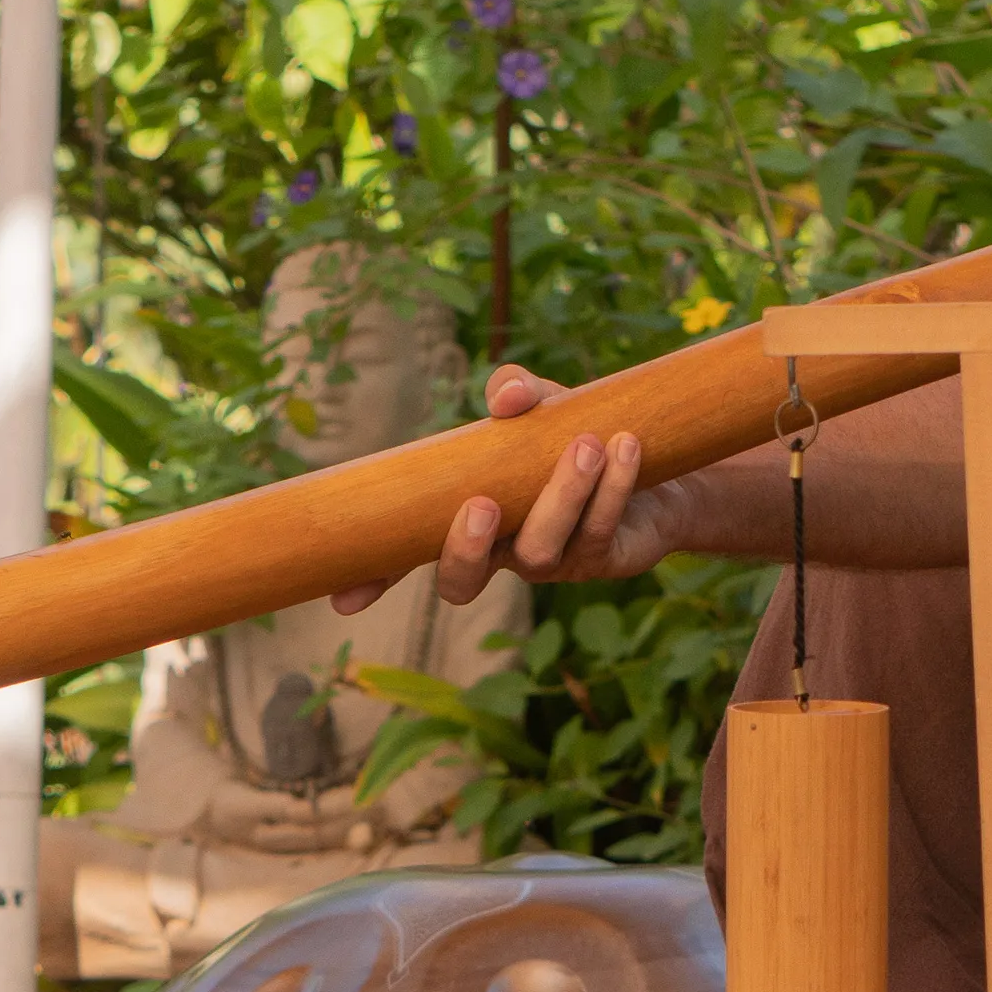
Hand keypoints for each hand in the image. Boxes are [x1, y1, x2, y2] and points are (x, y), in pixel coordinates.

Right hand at [331, 363, 675, 611]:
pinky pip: (600, 531)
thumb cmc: (572, 434)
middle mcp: (501, 550)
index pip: (408, 555)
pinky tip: (624, 446)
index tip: (342, 599)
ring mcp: (552, 561)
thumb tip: (507, 398)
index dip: (375, 578)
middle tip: (483, 503)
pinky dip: (612, 489)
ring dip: (562, 496)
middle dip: (467, 550)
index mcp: (467, 518)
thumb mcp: (541, 405)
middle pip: (462, 581)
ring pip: (542, 551)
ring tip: (586, 444)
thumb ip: (516, 392)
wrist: (649, 457)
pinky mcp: (603, 558)